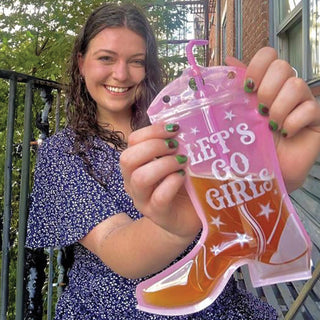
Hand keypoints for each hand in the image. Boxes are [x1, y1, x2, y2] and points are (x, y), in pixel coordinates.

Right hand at [120, 123, 200, 238]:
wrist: (187, 215)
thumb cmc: (180, 184)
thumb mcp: (174, 161)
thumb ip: (172, 145)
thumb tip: (181, 124)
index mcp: (136, 164)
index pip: (133, 140)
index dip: (153, 131)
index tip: (175, 129)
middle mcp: (133, 182)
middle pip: (128, 158)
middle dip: (154, 146)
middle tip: (176, 147)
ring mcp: (142, 200)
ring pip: (140, 178)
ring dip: (164, 164)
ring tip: (183, 162)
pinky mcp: (157, 214)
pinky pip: (159, 197)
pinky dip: (173, 183)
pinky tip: (183, 178)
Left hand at [226, 47, 319, 191]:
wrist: (263, 171)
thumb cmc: (250, 143)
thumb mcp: (238, 113)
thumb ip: (235, 87)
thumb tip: (228, 60)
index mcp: (265, 84)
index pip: (268, 55)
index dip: (258, 66)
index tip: (247, 88)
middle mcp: (285, 89)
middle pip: (283, 67)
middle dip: (266, 90)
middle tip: (259, 111)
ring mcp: (302, 102)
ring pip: (297, 85)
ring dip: (278, 108)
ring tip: (270, 126)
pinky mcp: (316, 119)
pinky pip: (310, 108)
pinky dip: (292, 123)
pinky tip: (285, 134)